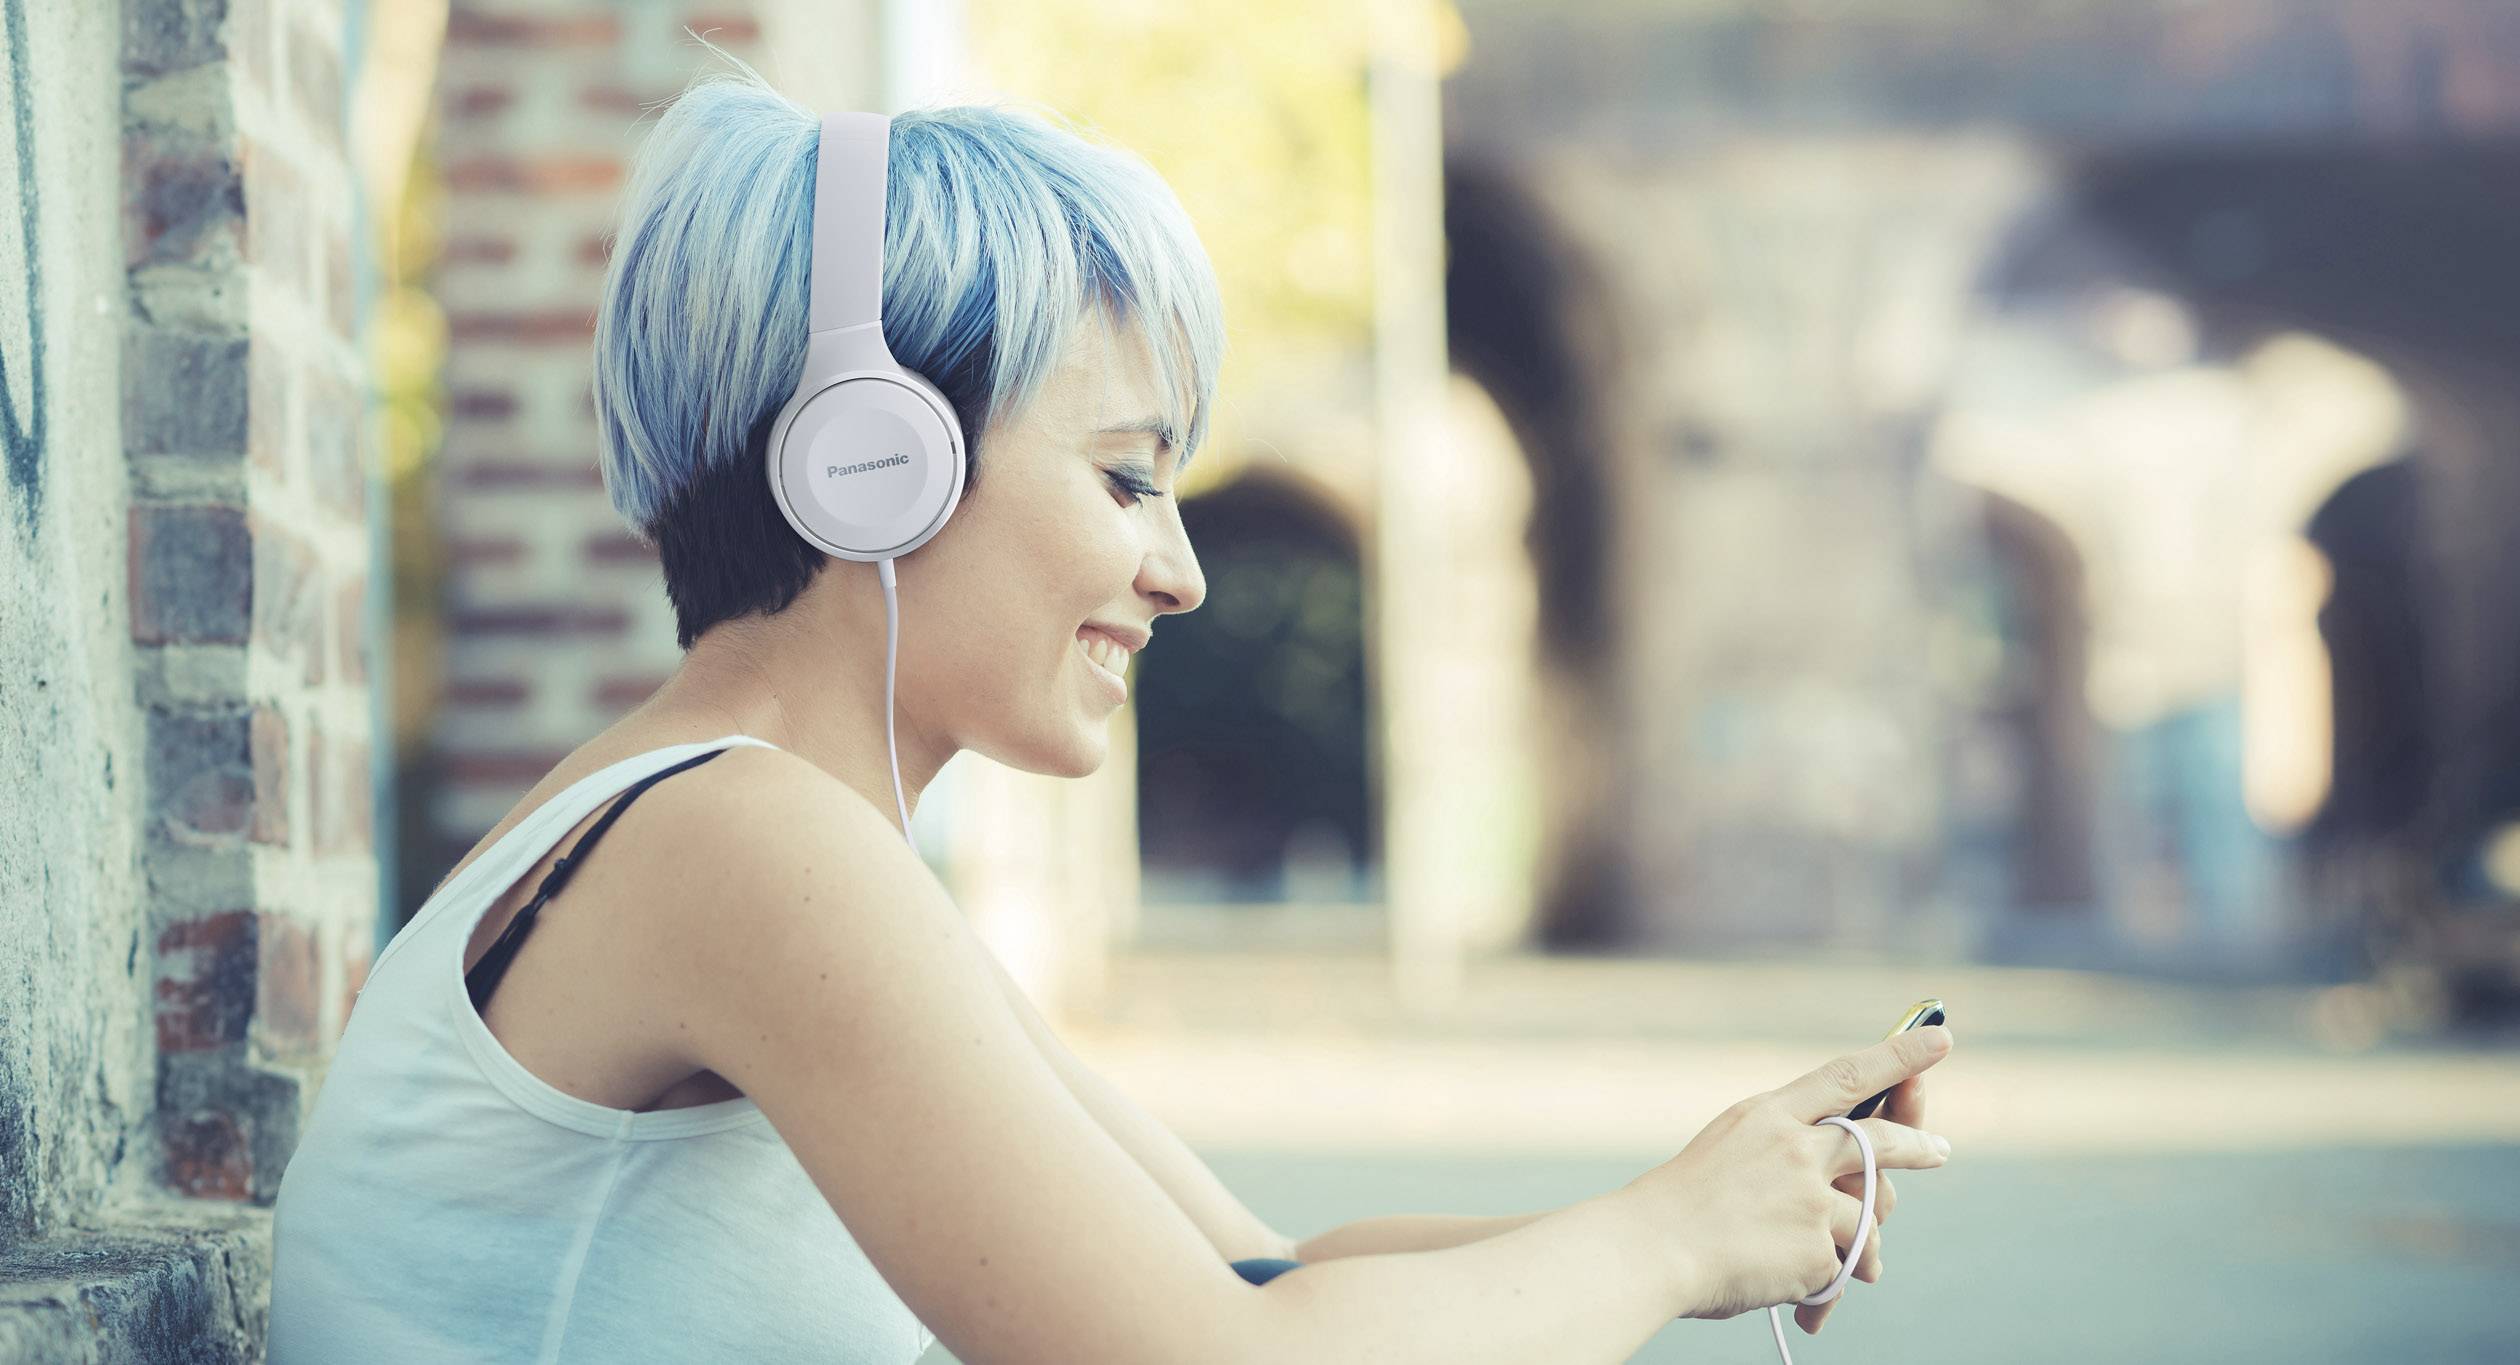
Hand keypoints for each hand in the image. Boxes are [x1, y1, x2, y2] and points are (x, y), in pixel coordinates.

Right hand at [1618, 1025, 1955, 1323]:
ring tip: (1858, 1264)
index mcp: (1769, 1115)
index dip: (1898, 1056)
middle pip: (1880, 1140)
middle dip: (1918, 1145)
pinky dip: (1825, 1282)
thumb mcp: (1731, 1148)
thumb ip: (1786, 1150)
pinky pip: (1844, 1265)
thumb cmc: (1683, 1206)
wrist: (1651, 1249)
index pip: (1846, 1076)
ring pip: (1872, 1213)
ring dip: (1866, 1241)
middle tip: (1939, 1150)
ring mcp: (1810, 1197)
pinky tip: (1793, 1291)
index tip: (1939, 1037)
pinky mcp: (1817, 1246)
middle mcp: (1796, 1148)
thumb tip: (1854, 1180)